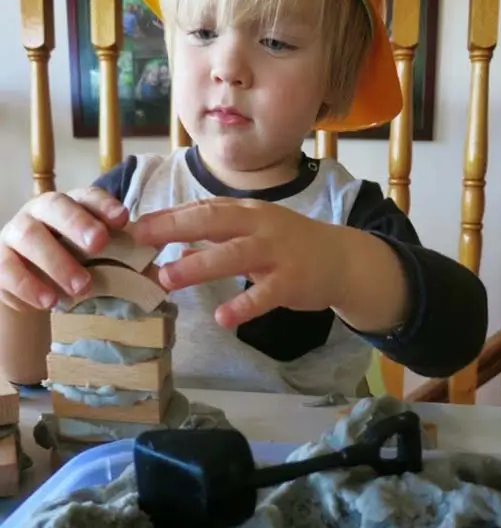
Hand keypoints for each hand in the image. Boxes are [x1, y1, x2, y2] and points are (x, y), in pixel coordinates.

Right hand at [0, 188, 128, 310]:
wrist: (34, 294)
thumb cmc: (77, 270)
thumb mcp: (103, 264)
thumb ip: (129, 263)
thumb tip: (163, 275)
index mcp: (72, 207)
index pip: (87, 196)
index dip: (104, 205)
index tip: (124, 219)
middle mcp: (41, 212)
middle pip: (55, 206)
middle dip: (78, 223)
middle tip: (99, 243)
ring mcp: (16, 234)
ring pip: (30, 236)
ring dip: (57, 260)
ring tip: (82, 286)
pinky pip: (6, 268)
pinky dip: (28, 284)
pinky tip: (49, 301)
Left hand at [131, 197, 410, 332]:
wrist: (342, 259)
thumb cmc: (290, 245)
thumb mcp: (253, 234)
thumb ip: (215, 240)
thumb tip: (172, 252)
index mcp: (246, 212)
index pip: (200, 209)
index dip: (165, 217)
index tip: (131, 225)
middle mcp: (259, 225)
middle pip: (212, 221)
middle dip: (173, 228)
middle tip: (138, 240)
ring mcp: (277, 252)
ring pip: (234, 254)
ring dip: (199, 265)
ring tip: (166, 279)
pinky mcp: (292, 281)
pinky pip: (265, 294)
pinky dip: (244, 305)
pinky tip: (223, 318)